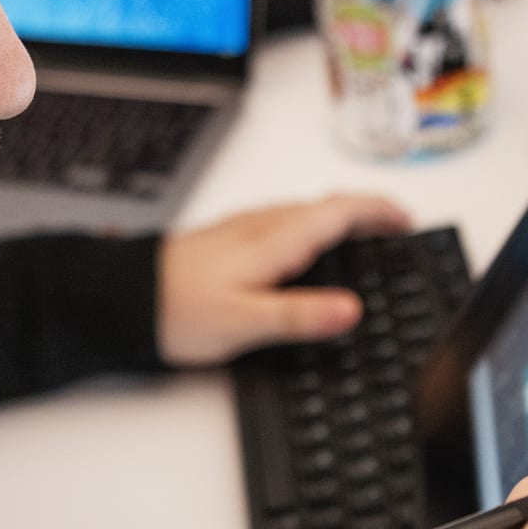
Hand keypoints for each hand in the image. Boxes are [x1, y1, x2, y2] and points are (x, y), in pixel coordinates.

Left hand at [156, 194, 411, 366]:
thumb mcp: (244, 322)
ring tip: (362, 236)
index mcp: (274, 241)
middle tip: (396, 227)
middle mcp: (261, 226)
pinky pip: (283, 222)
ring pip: (304, 212)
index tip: (406, 219)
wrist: (121, 299)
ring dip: (339, 218)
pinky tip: (305, 248)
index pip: (339, 211)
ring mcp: (243, 229)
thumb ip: (300, 317)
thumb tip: (351, 311)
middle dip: (365, 212)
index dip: (378, 211)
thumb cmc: (175, 310)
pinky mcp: (228, 240)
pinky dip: (311, 227)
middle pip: (326, 206)